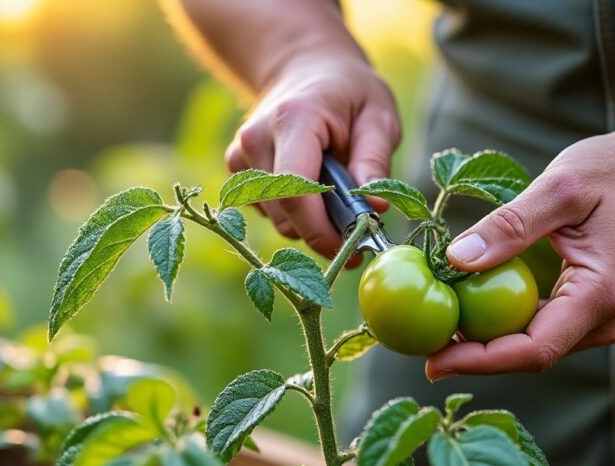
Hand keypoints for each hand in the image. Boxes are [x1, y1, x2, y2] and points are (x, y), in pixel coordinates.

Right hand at [225, 55, 400, 260]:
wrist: (305, 68)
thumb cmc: (348, 92)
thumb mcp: (378, 115)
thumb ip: (375, 161)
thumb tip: (374, 208)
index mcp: (293, 120)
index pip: (295, 192)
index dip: (321, 230)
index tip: (353, 248)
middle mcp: (255, 139)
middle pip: (285, 214)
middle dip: (324, 231)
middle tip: (358, 227)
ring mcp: (240, 155)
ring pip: (277, 219)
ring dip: (311, 222)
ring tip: (336, 195)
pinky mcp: (236, 170)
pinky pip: (269, 212)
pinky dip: (294, 212)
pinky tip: (310, 187)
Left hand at [425, 128, 614, 378]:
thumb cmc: (613, 172)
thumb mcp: (559, 187)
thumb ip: (510, 225)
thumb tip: (456, 259)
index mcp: (600, 295)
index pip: (534, 350)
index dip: (479, 361)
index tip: (433, 361)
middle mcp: (603, 319)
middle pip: (527, 355)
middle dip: (472, 356)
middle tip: (418, 346)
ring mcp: (595, 318)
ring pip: (529, 345)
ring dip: (482, 342)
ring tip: (432, 329)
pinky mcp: (584, 308)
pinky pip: (536, 326)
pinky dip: (498, 323)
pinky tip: (462, 310)